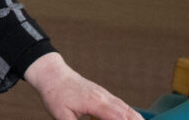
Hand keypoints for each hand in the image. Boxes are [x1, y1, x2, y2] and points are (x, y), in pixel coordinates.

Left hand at [25, 53, 141, 119]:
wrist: (52, 74)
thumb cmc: (54, 94)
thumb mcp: (60, 115)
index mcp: (94, 102)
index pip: (117, 117)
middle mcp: (103, 97)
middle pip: (126, 112)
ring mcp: (103, 94)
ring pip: (125, 107)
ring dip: (137, 118)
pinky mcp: (102, 94)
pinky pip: (120, 103)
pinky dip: (130, 112)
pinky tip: (135, 118)